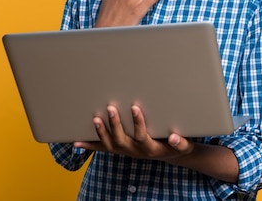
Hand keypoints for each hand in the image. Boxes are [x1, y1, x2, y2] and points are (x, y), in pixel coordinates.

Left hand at [74, 105, 193, 160]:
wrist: (168, 153)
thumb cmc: (176, 144)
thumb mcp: (184, 145)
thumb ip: (181, 142)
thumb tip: (175, 137)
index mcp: (151, 148)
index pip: (142, 137)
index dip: (138, 123)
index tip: (135, 107)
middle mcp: (136, 151)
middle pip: (122, 141)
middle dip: (115, 125)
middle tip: (111, 108)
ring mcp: (125, 151)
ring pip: (110, 145)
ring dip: (101, 132)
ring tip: (96, 119)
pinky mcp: (118, 149)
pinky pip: (102, 149)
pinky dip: (88, 146)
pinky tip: (76, 142)